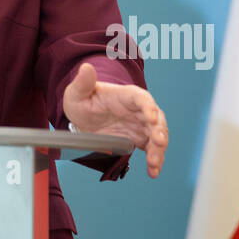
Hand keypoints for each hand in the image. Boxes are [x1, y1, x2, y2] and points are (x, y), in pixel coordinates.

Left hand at [62, 62, 167, 177]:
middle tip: (159, 142)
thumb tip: (86, 67)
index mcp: (126, 95)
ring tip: (155, 163)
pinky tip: (154, 172)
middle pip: (156, 118)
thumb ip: (82, 82)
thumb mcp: (78, 92)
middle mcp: (138, 110)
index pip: (141, 98)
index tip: (152, 117)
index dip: (148, 106)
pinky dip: (155, 160)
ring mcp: (141, 125)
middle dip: (160, 130)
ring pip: (157, 135)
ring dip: (159, 149)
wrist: (84, 118)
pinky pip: (152, 149)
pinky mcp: (140, 139)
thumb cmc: (83, 100)